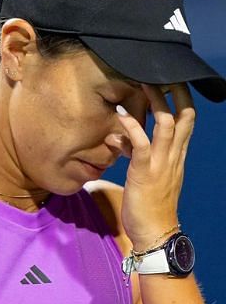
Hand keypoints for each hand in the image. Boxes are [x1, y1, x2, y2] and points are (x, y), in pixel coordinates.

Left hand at [115, 83, 193, 248]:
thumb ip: (133, 154)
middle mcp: (174, 156)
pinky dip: (132, 129)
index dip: (181, 99)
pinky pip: (142, 145)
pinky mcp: (145, 172)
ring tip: (143, 82)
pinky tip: (123, 116)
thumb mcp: (142, 175)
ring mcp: (161, 163)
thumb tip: (116, 137)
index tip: (172, 80)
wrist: (155, 232)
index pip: (186, 121)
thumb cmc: (147, 205)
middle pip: (183, 116)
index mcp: (176, 156)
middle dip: (175, 92)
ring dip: (155, 102)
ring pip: (166, 125)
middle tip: (161, 71)